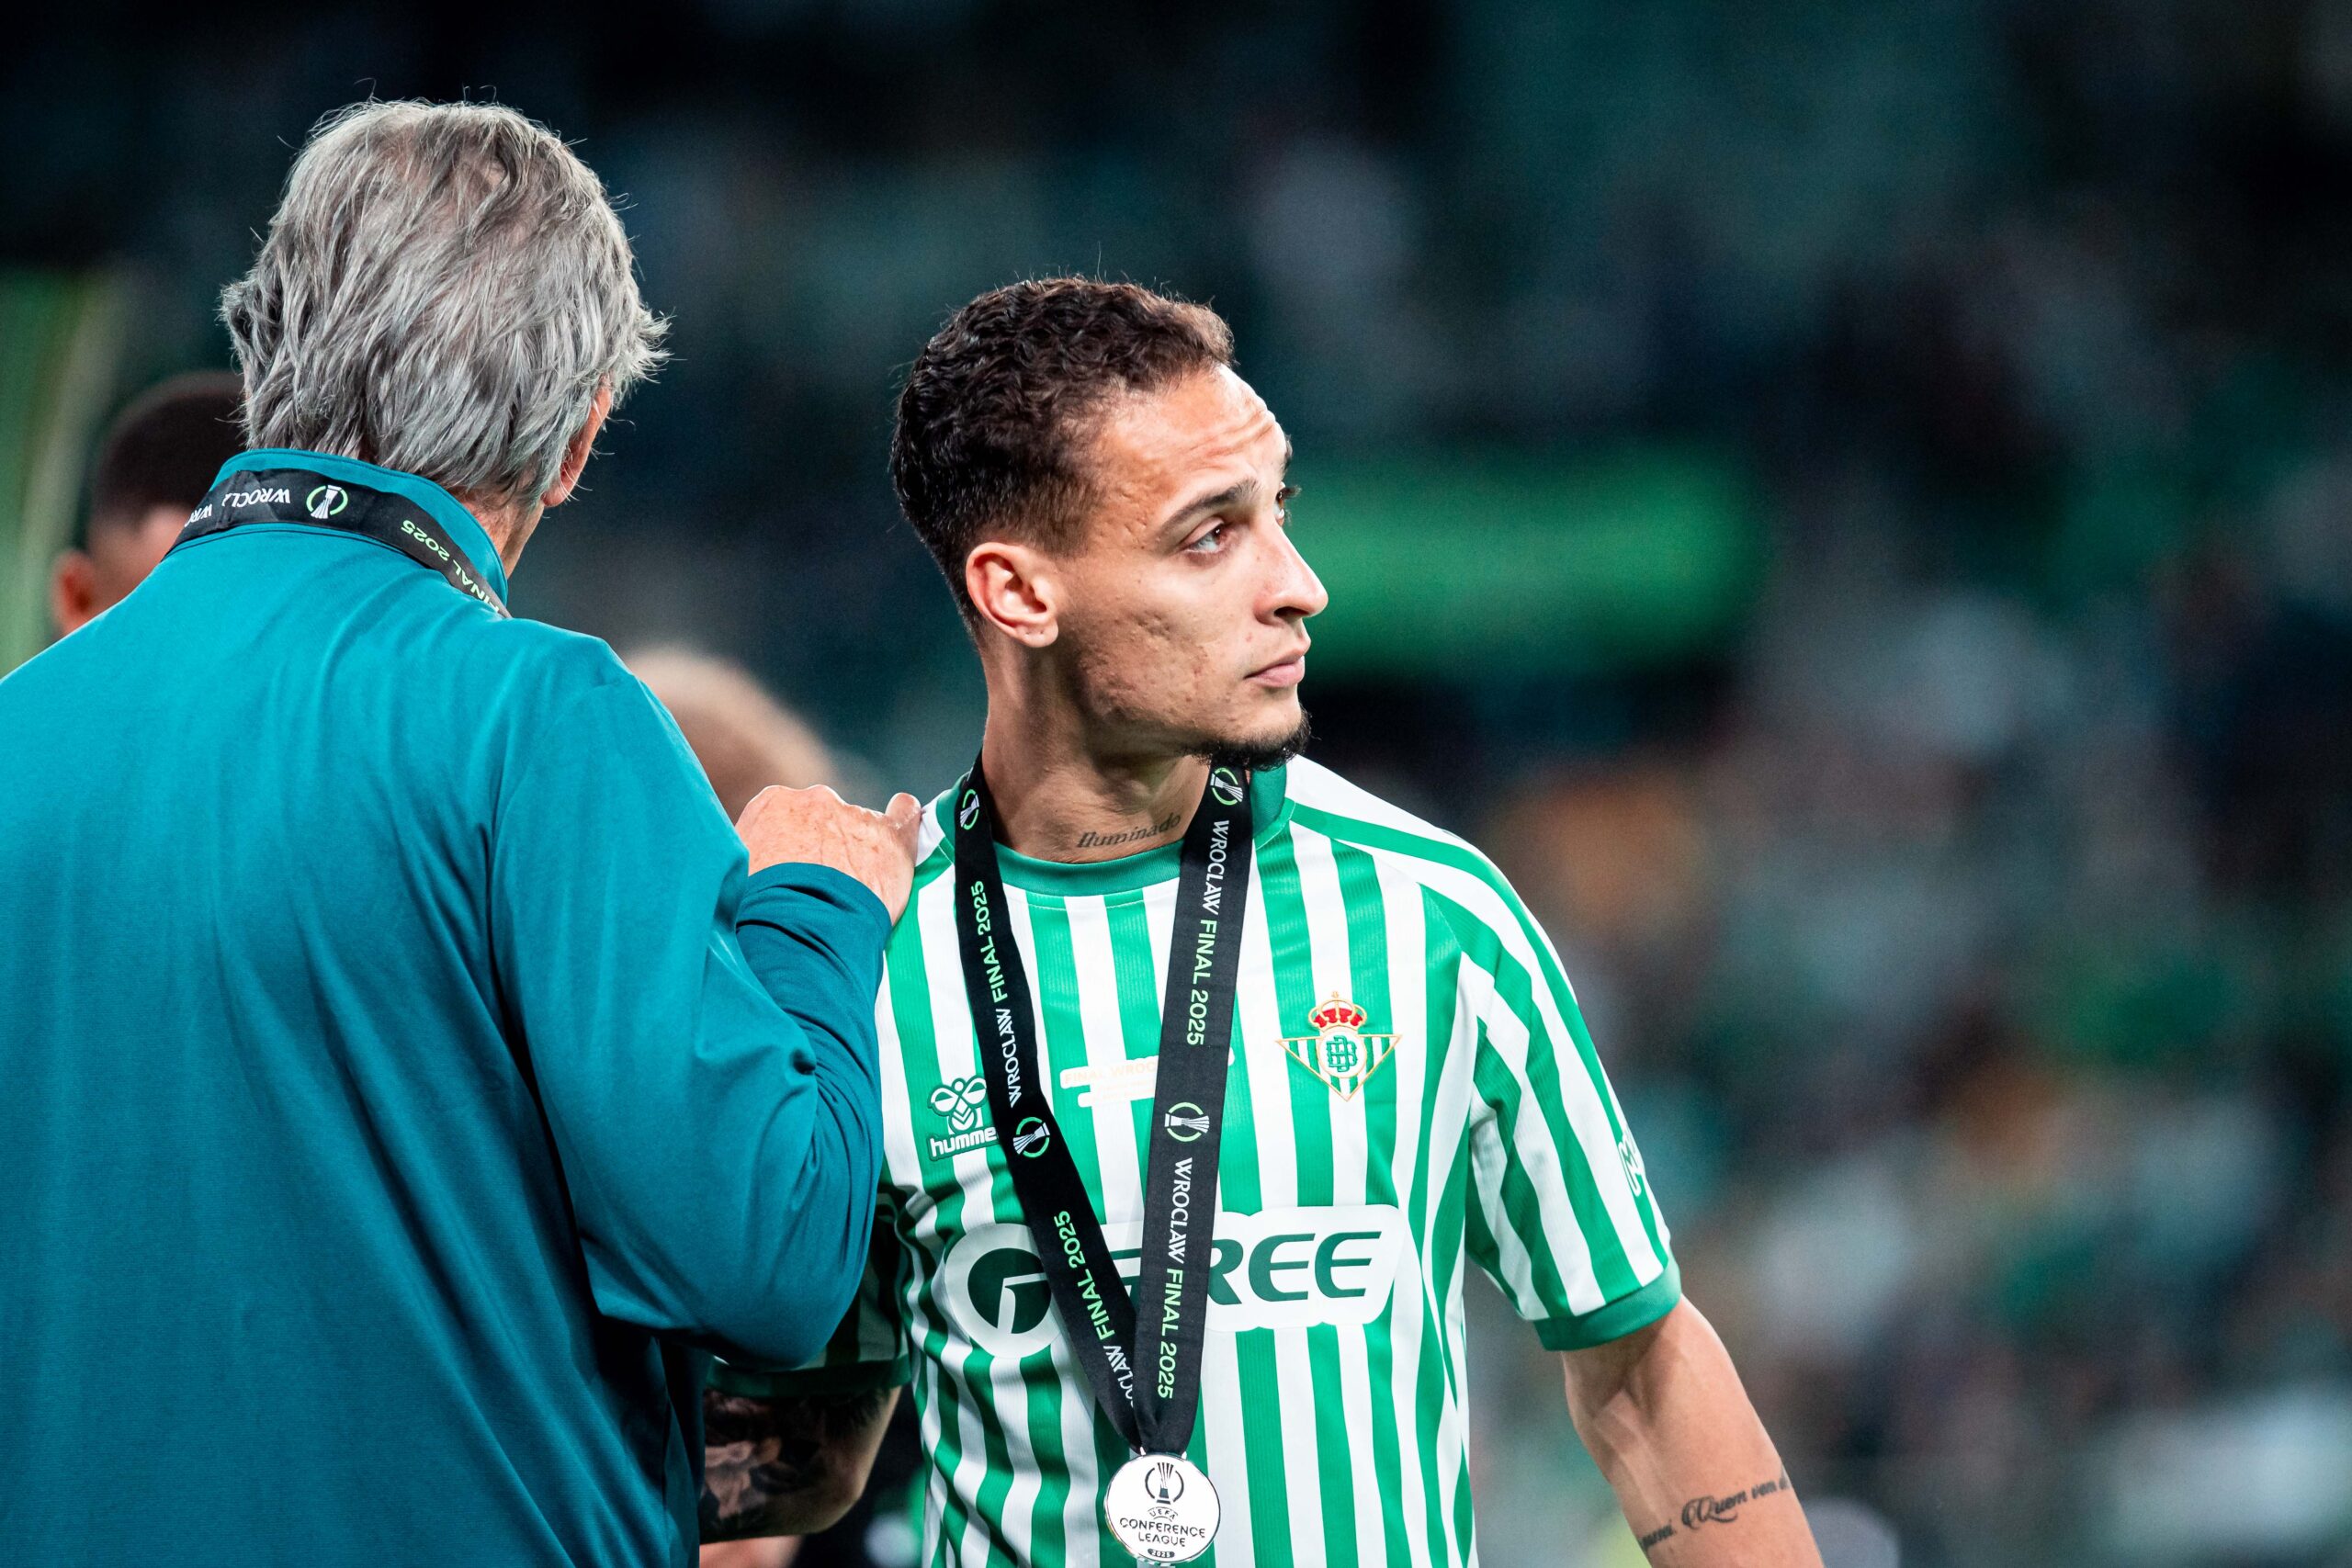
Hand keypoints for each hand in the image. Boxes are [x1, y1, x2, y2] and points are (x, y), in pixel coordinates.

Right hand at [736, 787, 923, 921]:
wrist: (796, 928)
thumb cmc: (756, 908)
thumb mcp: (736, 874)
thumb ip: (751, 857)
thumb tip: (752, 869)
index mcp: (773, 804)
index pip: (786, 818)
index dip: (790, 847)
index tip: (792, 872)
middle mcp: (815, 800)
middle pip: (823, 820)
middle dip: (824, 847)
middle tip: (821, 889)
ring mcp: (854, 815)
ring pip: (860, 827)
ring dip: (859, 850)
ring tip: (855, 890)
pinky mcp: (890, 836)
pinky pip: (906, 815)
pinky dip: (906, 818)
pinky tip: (906, 819)